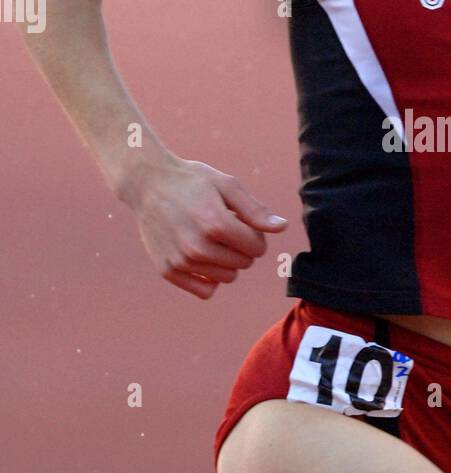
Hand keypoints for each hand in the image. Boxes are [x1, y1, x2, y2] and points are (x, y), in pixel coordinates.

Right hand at [129, 157, 287, 298]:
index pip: (258, 248)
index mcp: (215, 224)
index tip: (240, 221)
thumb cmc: (192, 181)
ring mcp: (181, 261)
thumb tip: (282, 227)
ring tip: (210, 238)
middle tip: (224, 228)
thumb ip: (255, 210)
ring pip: (227, 278)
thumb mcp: (227, 186)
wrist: (147, 183)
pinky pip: (205, 291)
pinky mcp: (168, 270)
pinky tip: (203, 258)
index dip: (255, 234)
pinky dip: (209, 278)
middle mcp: (197, 246)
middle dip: (242, 247)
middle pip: (244, 263)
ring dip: (226, 261)